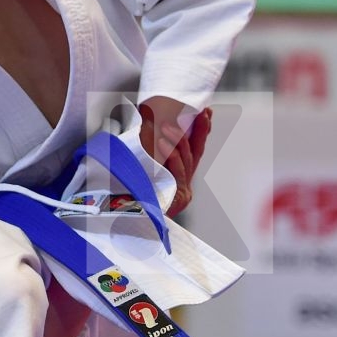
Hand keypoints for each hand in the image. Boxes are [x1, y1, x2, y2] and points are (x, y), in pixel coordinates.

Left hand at [141, 100, 212, 216]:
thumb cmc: (134, 197)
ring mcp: (183, 192)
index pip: (194, 150)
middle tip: (201, 112)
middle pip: (196, 152)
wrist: (130, 224)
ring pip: (185, 160)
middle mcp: (185, 185)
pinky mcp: (178, 198)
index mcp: (180, 178)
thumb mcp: (145, 171)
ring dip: (178, 139)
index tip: (206, 111)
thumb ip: (151, 154)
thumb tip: (146, 124)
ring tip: (168, 124)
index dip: (202, 131)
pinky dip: (170, 155)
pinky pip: (176, 172)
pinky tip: (162, 142)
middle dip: (201, 130)